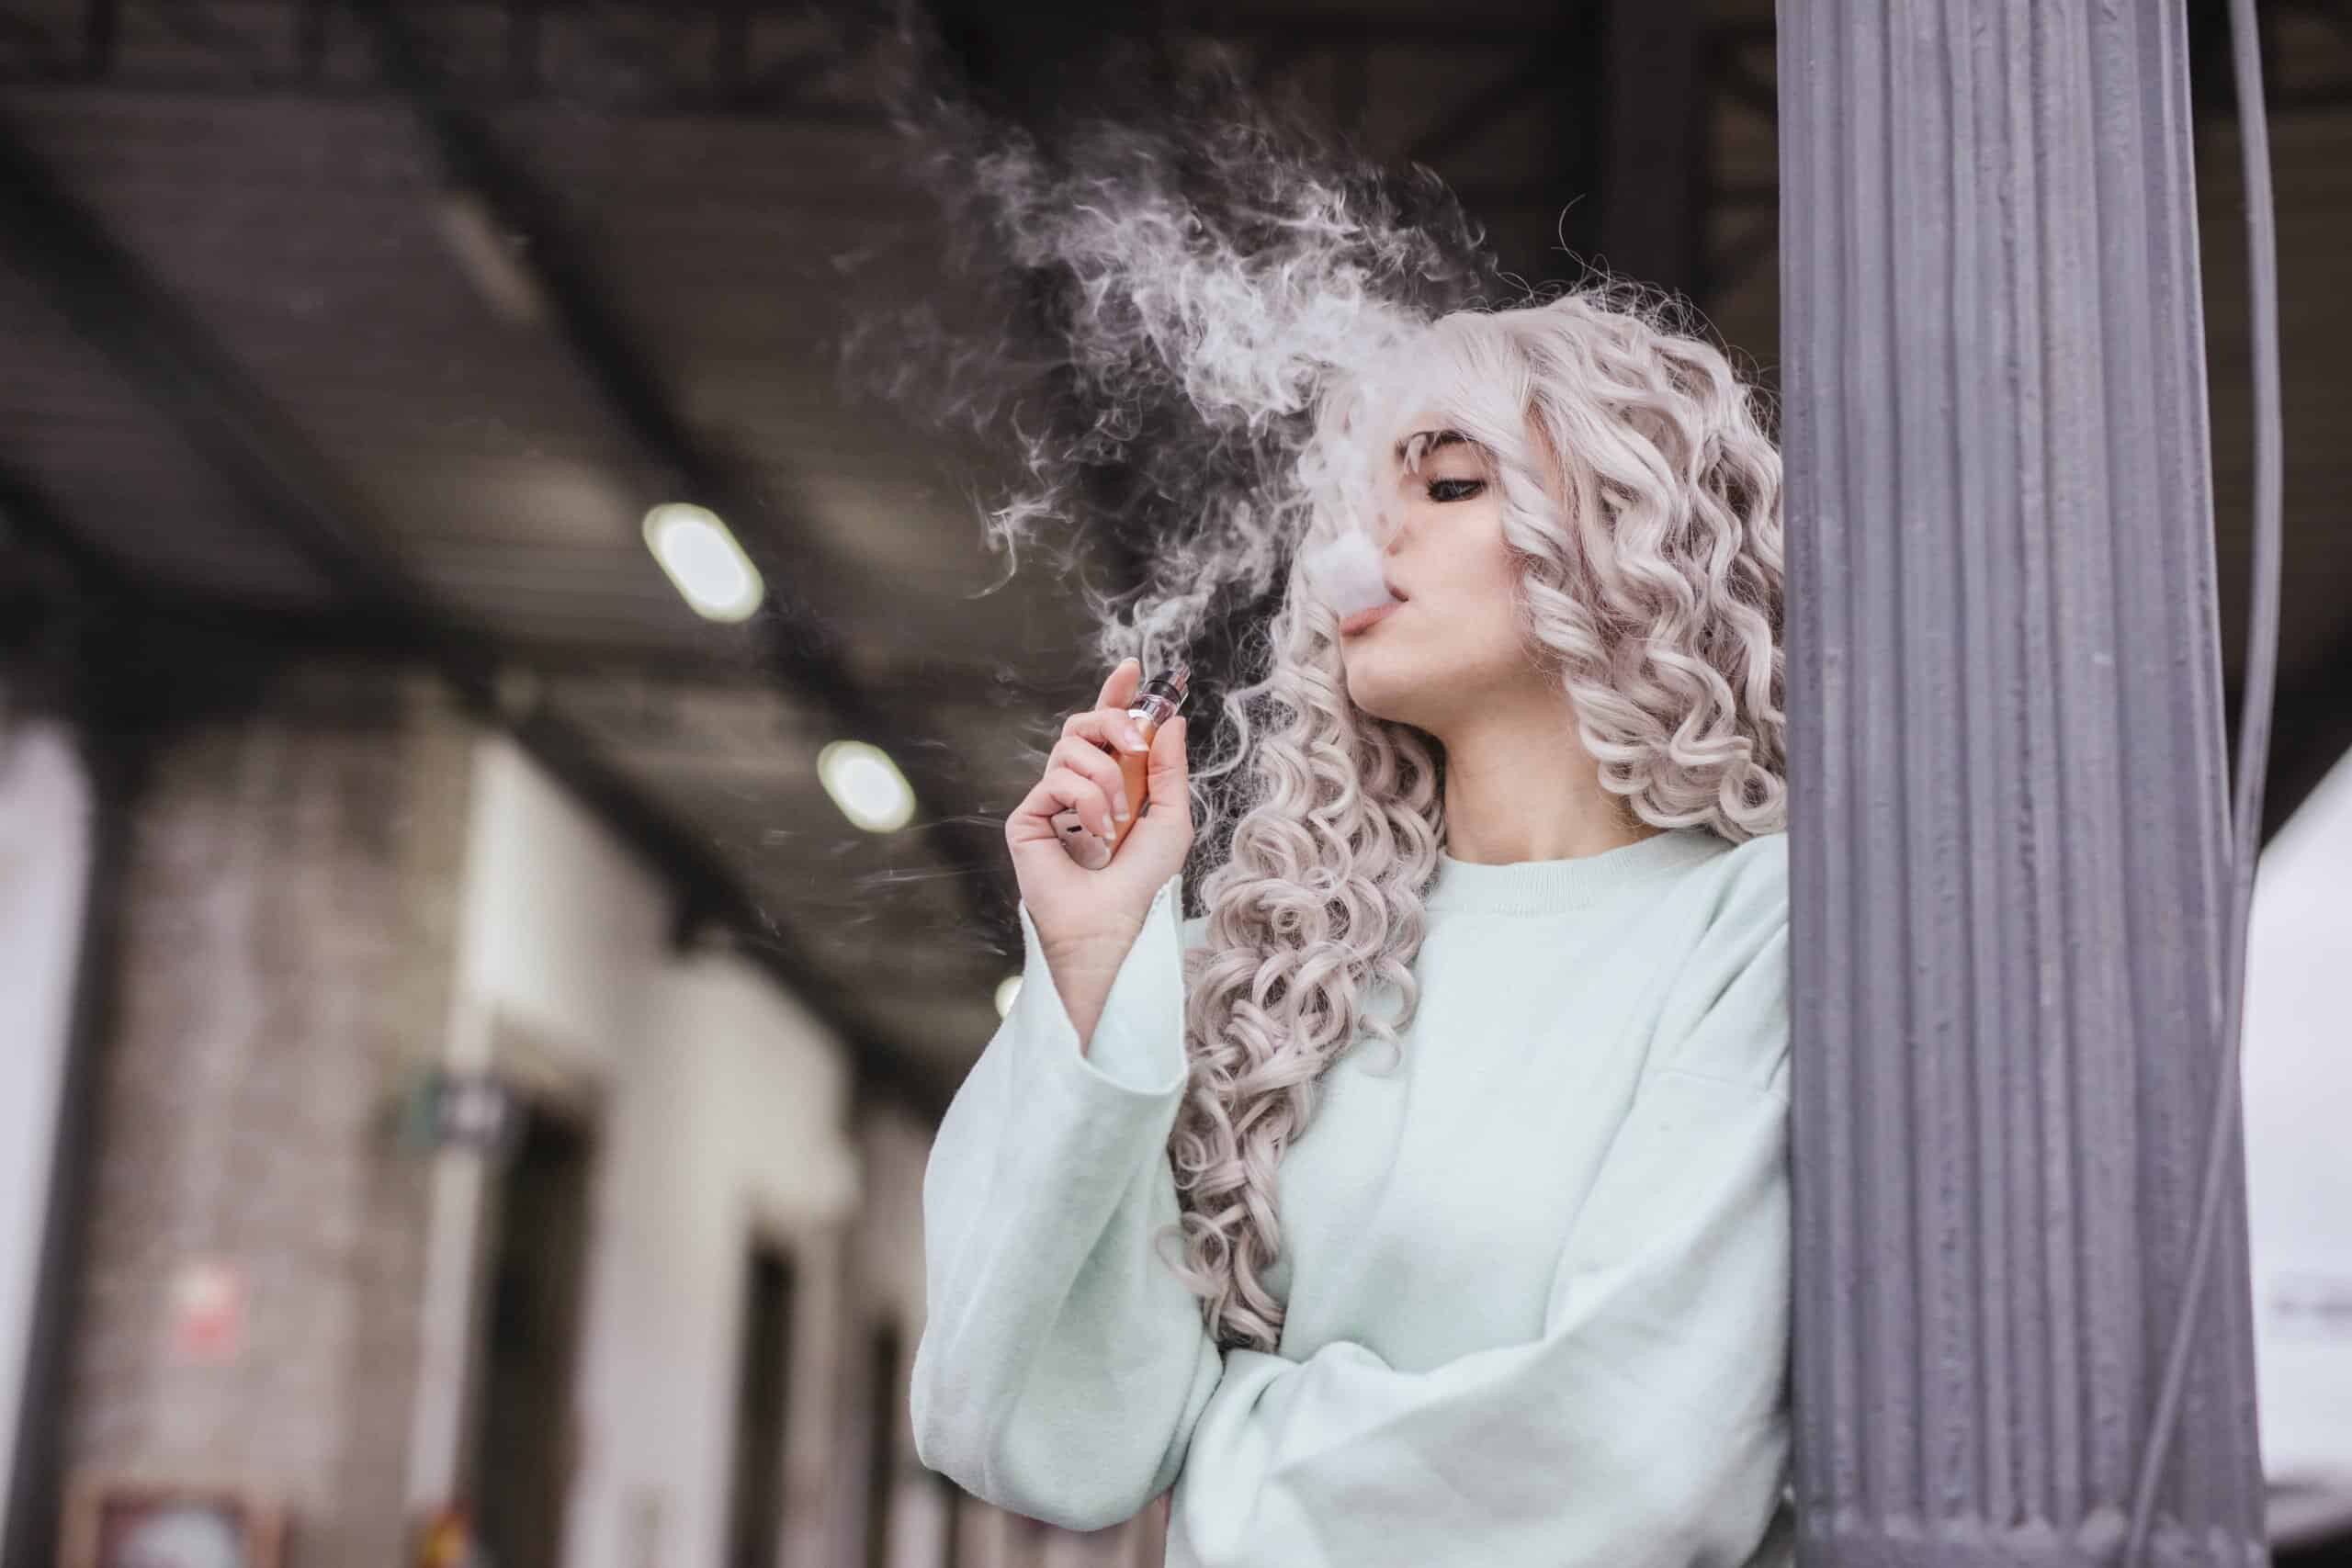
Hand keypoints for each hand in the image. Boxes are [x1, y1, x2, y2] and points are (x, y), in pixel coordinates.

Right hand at [1006, 657, 1192, 963]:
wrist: (1114, 921)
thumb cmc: (1142, 879)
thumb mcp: (1170, 817)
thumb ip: (1169, 767)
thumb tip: (1171, 719)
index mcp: (1112, 782)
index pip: (1108, 728)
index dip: (1117, 694)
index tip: (1135, 667)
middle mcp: (1078, 786)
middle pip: (1082, 724)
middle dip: (1114, 719)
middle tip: (1137, 743)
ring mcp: (1049, 800)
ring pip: (1070, 748)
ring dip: (1108, 779)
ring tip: (1119, 821)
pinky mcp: (1027, 817)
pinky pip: (1057, 781)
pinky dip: (1086, 802)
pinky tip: (1095, 835)